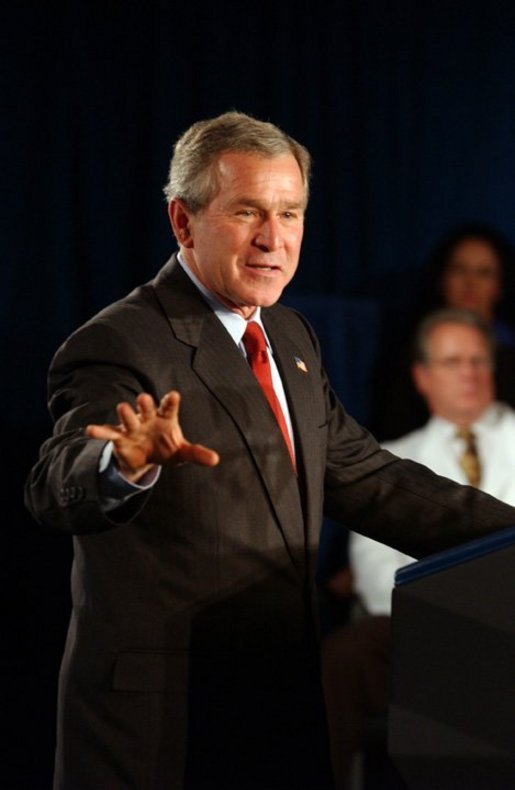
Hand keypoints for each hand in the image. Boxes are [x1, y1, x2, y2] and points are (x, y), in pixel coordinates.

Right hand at [85, 390, 219, 481]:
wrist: (145, 457)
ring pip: (128, 417)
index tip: (174, 395)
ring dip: (126, 413)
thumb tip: (216, 460)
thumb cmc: (166, 447)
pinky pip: (109, 433)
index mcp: (165, 417)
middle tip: (144, 398)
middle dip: (145, 403)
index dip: (171, 401)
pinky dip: (99, 432)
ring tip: (122, 408)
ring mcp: (132, 426)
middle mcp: (147, 418)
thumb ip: (196, 454)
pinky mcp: (119, 437)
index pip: (169, 407)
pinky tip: (89, 430)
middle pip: (146, 407)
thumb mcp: (182, 453)